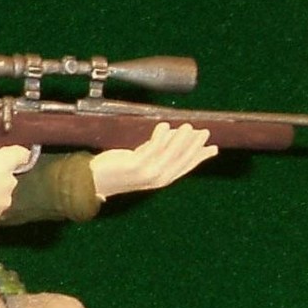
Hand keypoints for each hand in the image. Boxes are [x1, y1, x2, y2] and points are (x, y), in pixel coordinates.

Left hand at [90, 123, 218, 198]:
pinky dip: (160, 137)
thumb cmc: (116, 170)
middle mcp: (157, 178)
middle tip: (204, 132)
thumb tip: (172, 135)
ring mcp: (147, 173)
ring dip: (181, 139)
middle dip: (195, 146)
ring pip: (170, 153)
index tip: (213, 148)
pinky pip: (153, 148)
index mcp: (161, 179)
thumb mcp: (141, 161)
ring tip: (188, 127)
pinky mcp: (137, 166)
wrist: (94, 181)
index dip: (200, 157)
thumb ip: (156, 151)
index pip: (186, 167)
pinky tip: (164, 126)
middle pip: (182, 160)